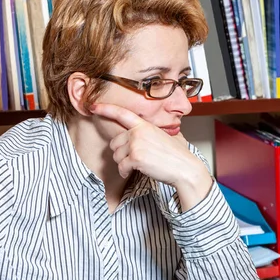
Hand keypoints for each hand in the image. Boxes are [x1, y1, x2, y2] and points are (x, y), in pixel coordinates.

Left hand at [90, 103, 211, 210]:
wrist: (185, 168)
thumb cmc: (179, 155)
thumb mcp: (167, 135)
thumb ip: (153, 132)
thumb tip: (151, 132)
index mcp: (145, 125)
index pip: (122, 114)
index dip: (106, 109)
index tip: (94, 106)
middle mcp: (138, 132)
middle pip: (114, 142)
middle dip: (121, 153)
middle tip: (133, 158)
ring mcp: (136, 144)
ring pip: (116, 156)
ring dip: (123, 163)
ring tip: (137, 165)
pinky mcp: (136, 158)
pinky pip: (121, 167)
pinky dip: (125, 172)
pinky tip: (134, 172)